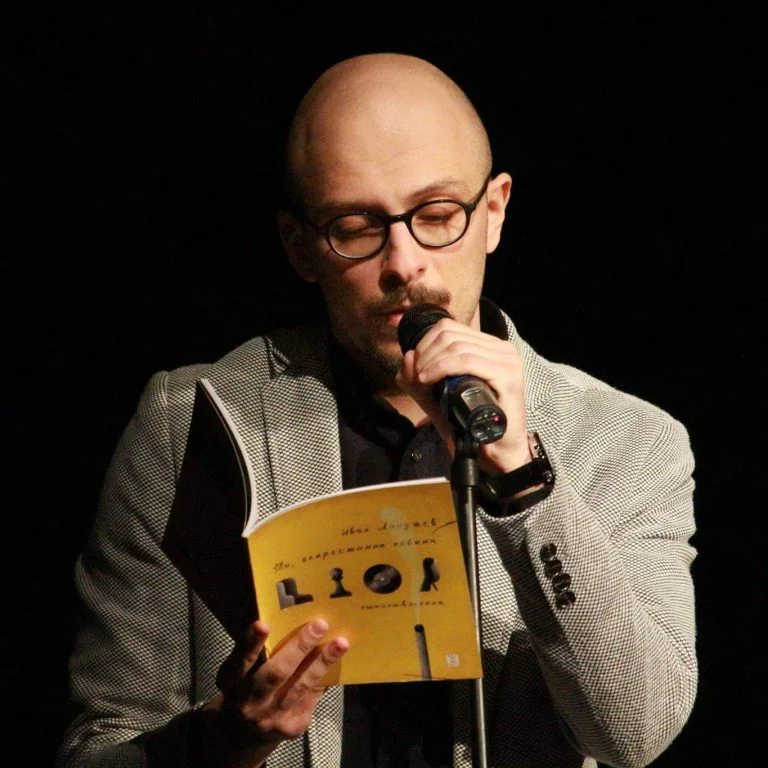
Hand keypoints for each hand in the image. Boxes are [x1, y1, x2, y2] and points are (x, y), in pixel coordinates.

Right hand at [200, 619, 347, 766]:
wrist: (240, 739)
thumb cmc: (242, 692)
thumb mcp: (236, 675)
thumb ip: (254, 656)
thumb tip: (286, 623)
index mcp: (232, 683)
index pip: (241, 660)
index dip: (251, 643)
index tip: (263, 624)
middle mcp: (250, 703)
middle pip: (277, 674)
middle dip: (300, 647)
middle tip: (320, 625)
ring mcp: (272, 718)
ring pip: (301, 686)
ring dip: (322, 662)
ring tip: (340, 643)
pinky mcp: (291, 728)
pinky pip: (311, 697)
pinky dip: (324, 677)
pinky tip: (337, 661)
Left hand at [396, 316, 530, 474]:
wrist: (498, 451)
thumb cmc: (471, 424)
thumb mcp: (438, 398)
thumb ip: (419, 379)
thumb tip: (407, 356)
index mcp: (489, 346)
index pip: (449, 327)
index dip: (424, 343)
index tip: (415, 367)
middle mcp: (501, 348)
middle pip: (450, 335)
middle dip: (425, 353)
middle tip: (416, 376)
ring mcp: (507, 360)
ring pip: (457, 347)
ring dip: (431, 362)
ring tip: (422, 380)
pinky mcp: (508, 375)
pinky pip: (468, 361)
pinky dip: (442, 368)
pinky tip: (429, 379)